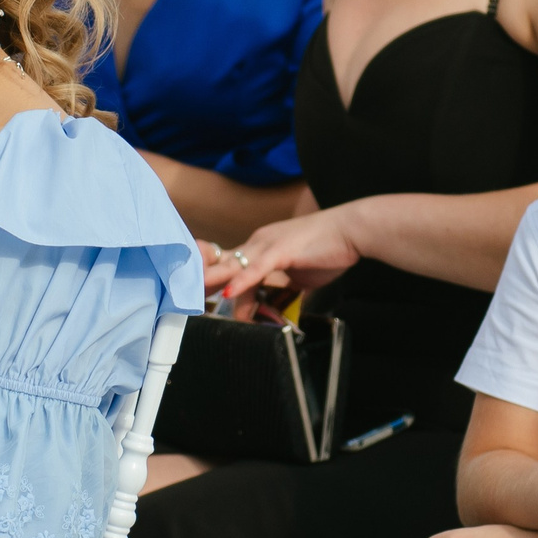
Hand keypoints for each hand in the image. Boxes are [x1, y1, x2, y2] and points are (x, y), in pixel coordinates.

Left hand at [209, 207, 361, 313]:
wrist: (351, 230)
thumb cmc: (327, 250)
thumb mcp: (297, 275)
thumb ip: (280, 288)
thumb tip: (271, 307)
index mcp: (260, 247)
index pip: (229, 265)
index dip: (212, 281)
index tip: (198, 297)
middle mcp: (258, 243)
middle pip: (223, 265)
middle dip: (204, 284)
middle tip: (186, 302)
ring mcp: (268, 245)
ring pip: (234, 267)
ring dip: (216, 286)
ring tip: (197, 301)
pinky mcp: (282, 251)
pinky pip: (258, 268)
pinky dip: (243, 281)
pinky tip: (230, 292)